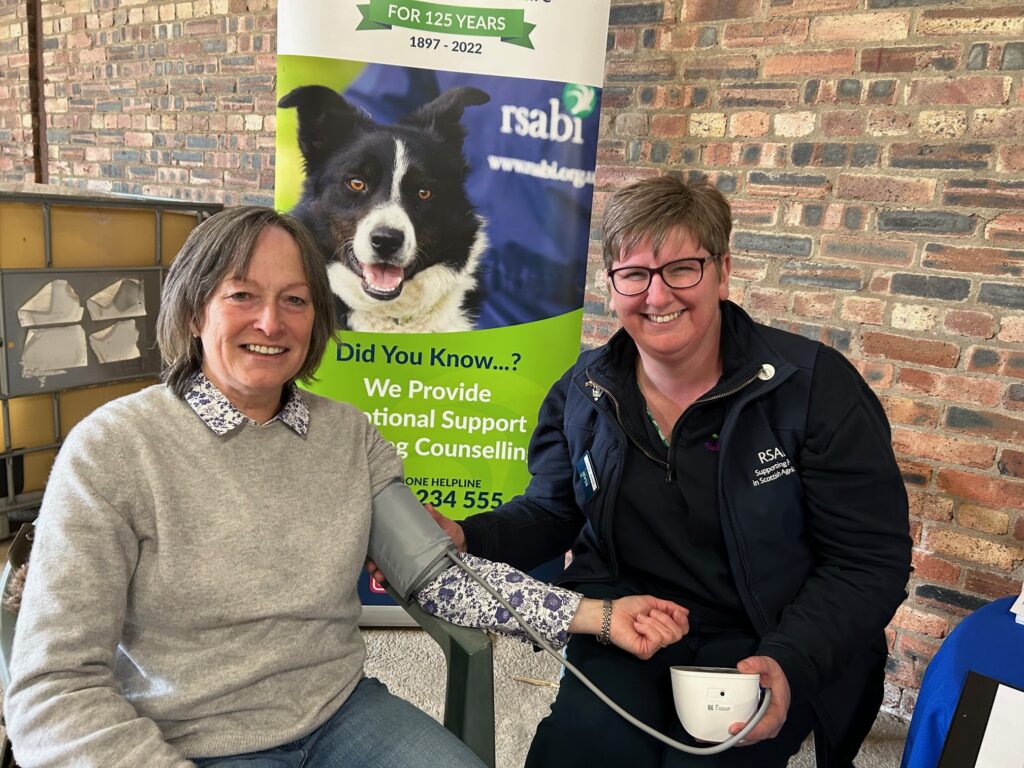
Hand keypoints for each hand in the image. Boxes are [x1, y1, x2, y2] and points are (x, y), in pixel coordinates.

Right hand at [365, 504, 466, 583]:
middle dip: (373, 560)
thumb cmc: (452, 532)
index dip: (373, 541)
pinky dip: (393, 583)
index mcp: (407, 534)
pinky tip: (388, 584)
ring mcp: (409, 561)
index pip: (385, 536)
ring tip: (379, 576)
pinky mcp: (416, 574)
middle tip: (372, 565)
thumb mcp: (443, 523)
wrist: (466, 546)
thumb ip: (435, 516)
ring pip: (388, 568)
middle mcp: (404, 548)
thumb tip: (427, 507)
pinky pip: (401, 580)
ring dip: (380, 573)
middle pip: (382, 554)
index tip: (369, 545)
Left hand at [566, 596, 687, 659]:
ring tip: (640, 619)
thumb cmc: (627, 608)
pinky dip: (647, 627)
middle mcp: (658, 640)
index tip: (676, 612)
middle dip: (665, 619)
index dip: (683, 621)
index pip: (682, 631)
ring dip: (653, 622)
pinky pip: (657, 638)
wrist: (611, 613)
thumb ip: (670, 607)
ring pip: (668, 636)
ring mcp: (652, 647)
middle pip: (678, 634)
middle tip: (651, 613)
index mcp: (661, 629)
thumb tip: (685, 612)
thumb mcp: (653, 603)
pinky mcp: (645, 651)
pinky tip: (637, 625)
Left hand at [729, 656, 790, 744]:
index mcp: (777, 712)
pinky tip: (722, 731)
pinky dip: (734, 735)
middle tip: (722, 731)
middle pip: (754, 736)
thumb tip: (743, 667)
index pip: (765, 727)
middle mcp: (771, 723)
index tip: (736, 728)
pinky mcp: (755, 726)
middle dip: (738, 736)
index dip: (750, 731)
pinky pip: (745, 735)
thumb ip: (758, 663)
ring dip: (734, 738)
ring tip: (718, 733)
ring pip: (748, 738)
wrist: (778, 682)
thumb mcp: (770, 666)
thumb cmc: (775, 678)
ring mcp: (763, 726)